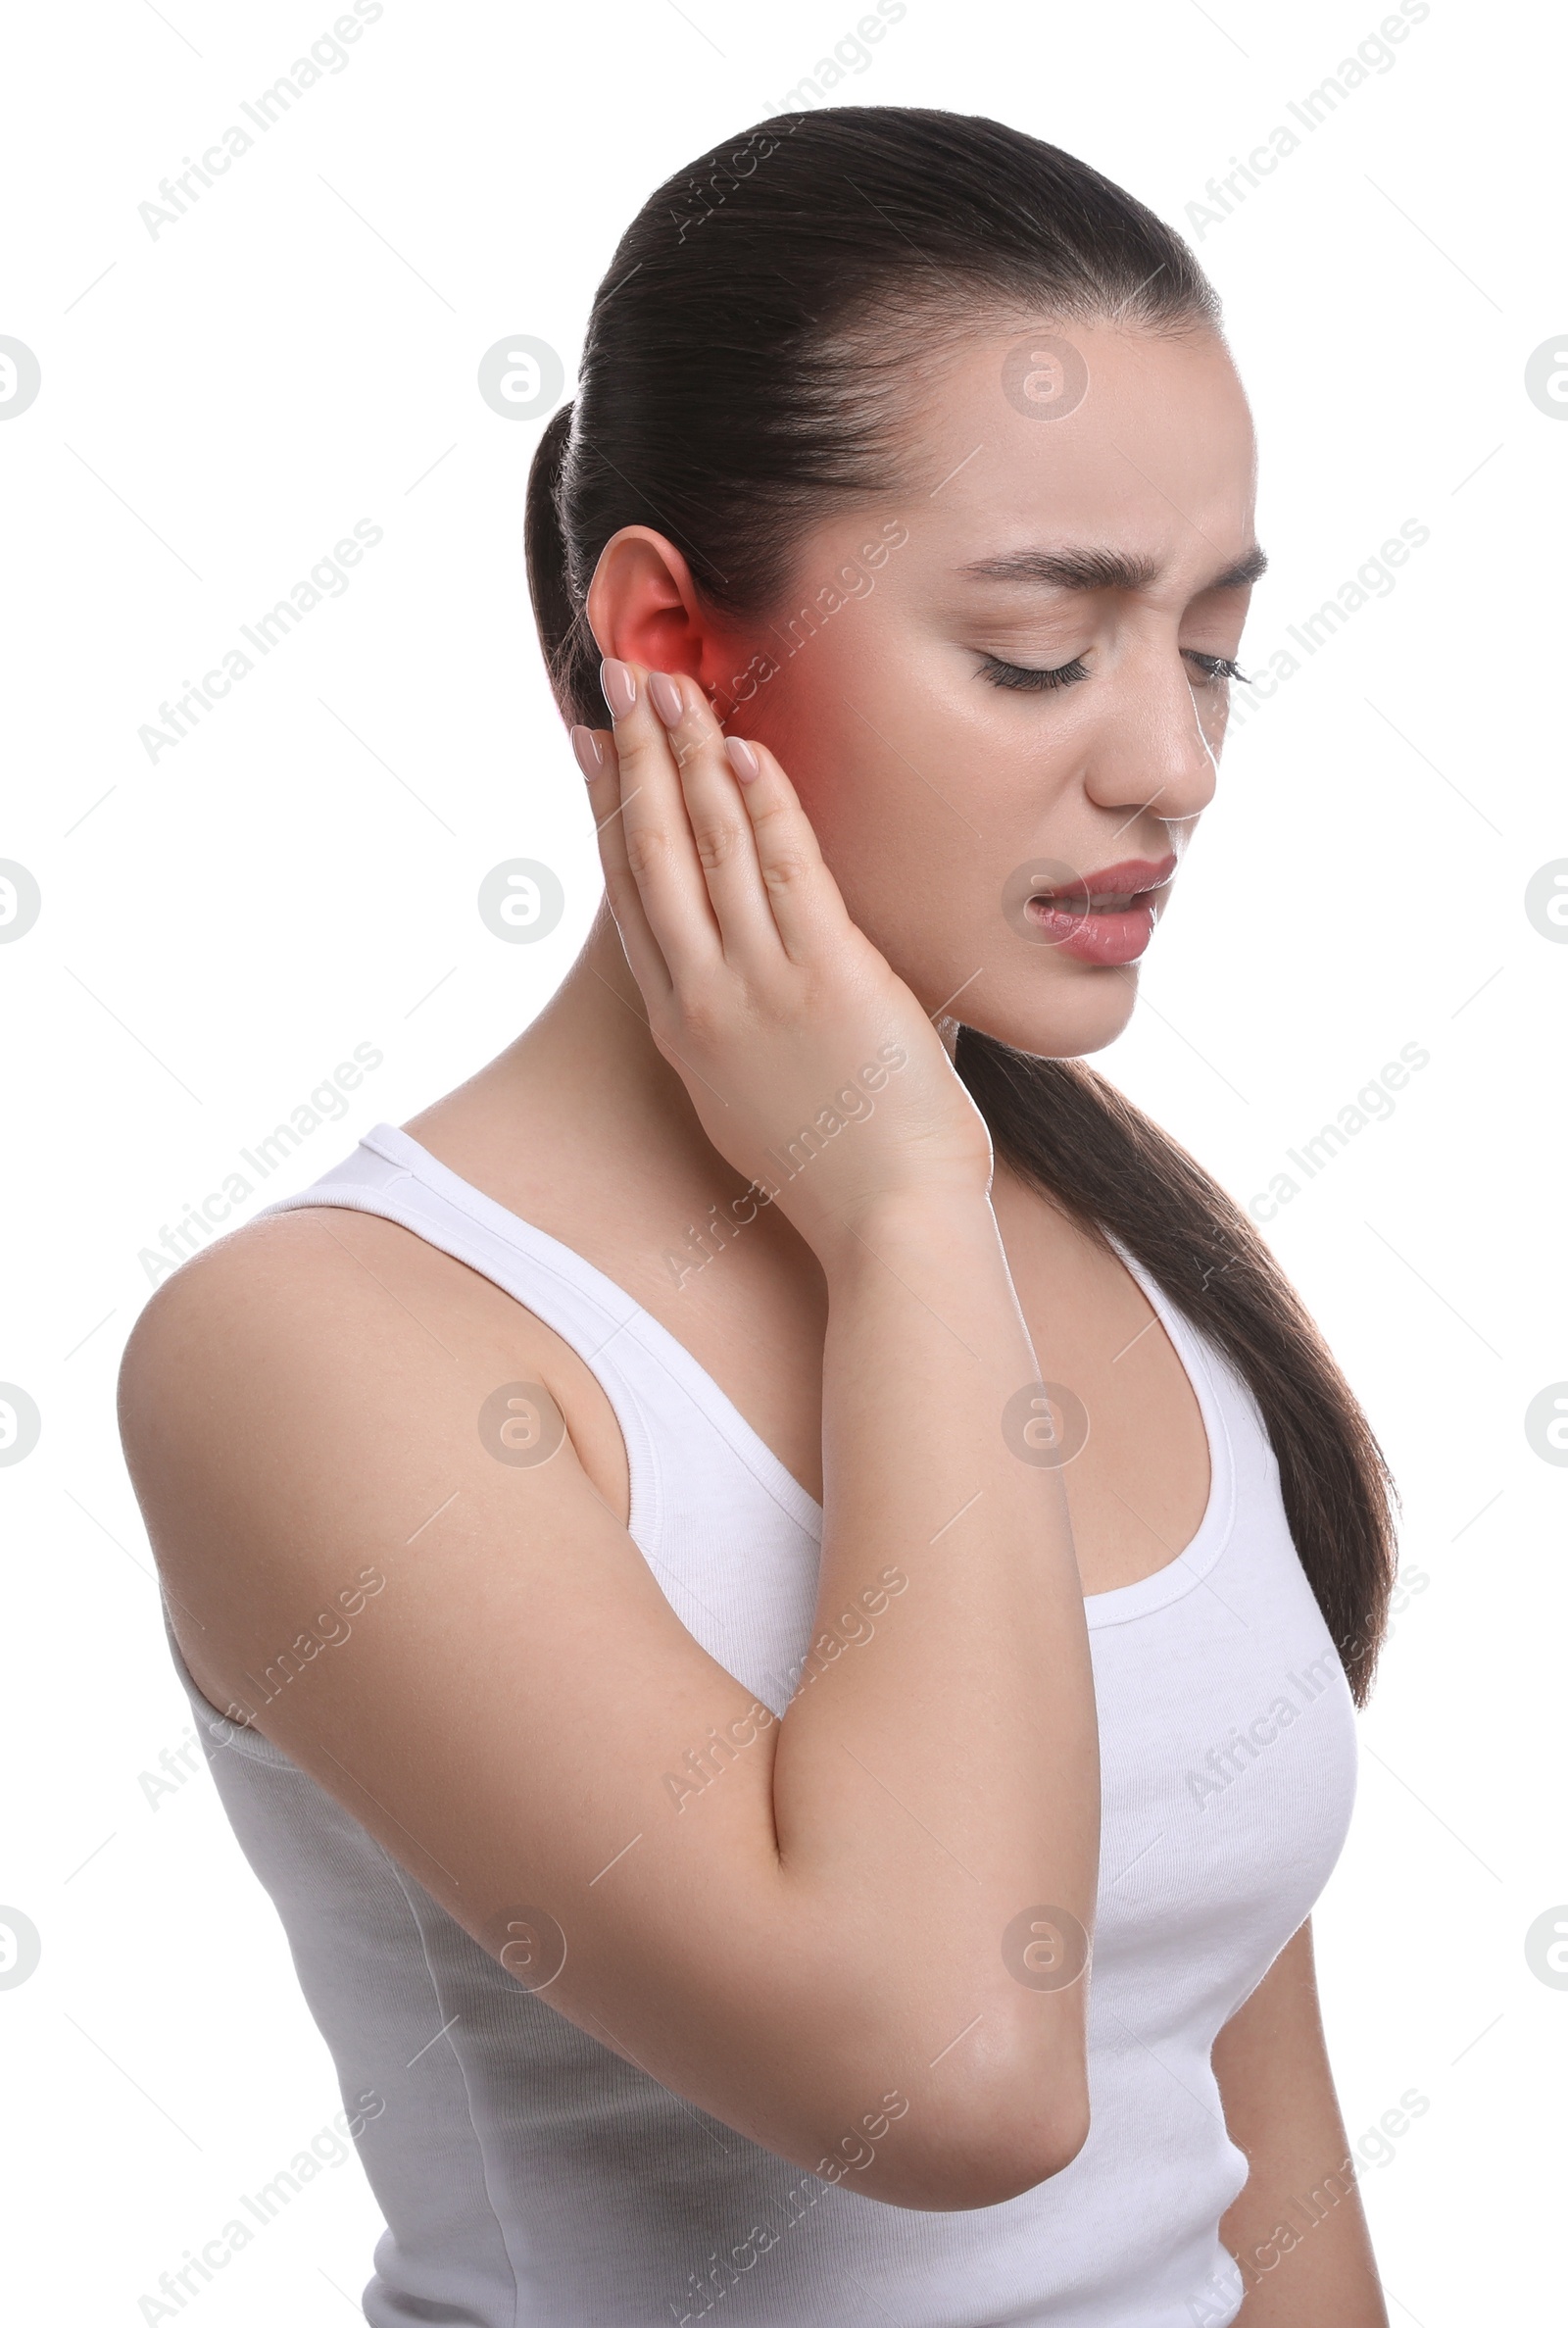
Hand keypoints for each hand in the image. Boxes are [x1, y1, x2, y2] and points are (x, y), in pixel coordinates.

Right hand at [576, 660, 993, 1262]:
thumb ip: (750, 1031)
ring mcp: (760, 988)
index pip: (632, 898)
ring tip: (669, 682)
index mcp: (685, 1030)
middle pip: (652, 855)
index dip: (610, 811)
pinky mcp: (827, 978)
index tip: (594, 749)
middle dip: (634, 758)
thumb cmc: (846, 1172)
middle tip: (616, 680)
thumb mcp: (760, 1100)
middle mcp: (705, 1001)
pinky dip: (763, 803)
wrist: (889, 1225)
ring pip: (708, 849)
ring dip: (688, 755)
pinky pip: (786, 870)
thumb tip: (768, 974)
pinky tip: (747, 749)